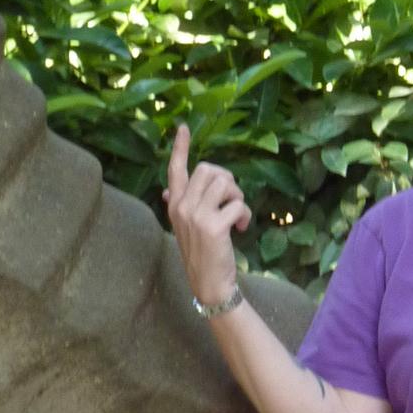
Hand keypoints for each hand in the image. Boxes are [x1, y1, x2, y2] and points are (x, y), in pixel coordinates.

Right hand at [165, 124, 251, 307]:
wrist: (209, 284)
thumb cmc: (202, 255)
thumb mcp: (186, 228)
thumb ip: (180, 206)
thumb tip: (168, 192)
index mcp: (175, 205)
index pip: (175, 170)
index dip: (180, 148)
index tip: (184, 128)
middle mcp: (182, 206)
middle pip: (208, 170)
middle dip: (227, 180)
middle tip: (233, 199)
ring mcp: (196, 215)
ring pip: (223, 183)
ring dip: (238, 196)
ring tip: (237, 215)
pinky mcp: (213, 226)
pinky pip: (237, 204)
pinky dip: (244, 214)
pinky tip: (241, 228)